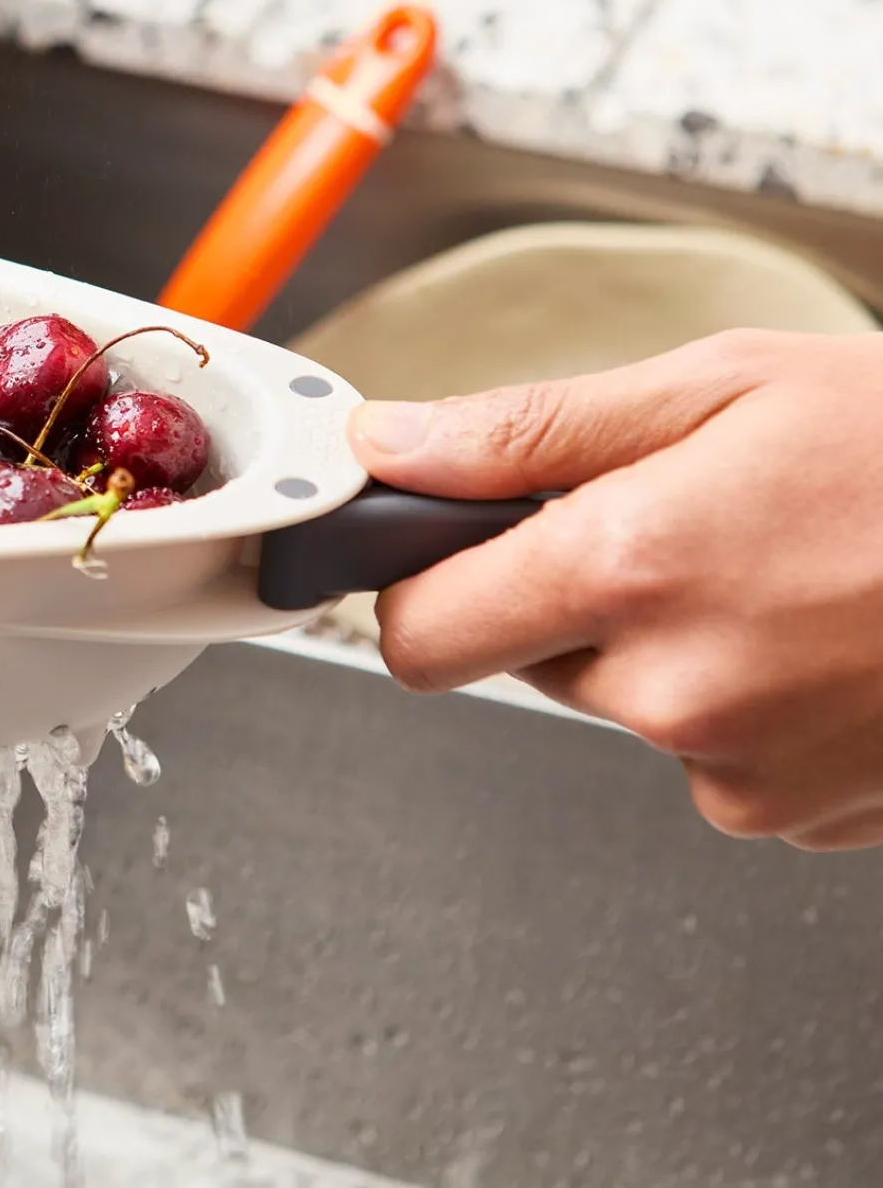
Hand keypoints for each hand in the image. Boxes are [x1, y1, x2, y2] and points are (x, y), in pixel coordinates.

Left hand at [347, 328, 882, 850]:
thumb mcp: (718, 388)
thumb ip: (525, 430)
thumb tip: (389, 447)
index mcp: (628, 569)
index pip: (416, 633)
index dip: (417, 588)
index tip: (447, 553)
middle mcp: (669, 691)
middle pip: (521, 663)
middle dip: (564, 600)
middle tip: (675, 529)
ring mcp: (735, 770)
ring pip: (622, 707)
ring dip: (661, 648)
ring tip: (773, 576)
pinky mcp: (791, 816)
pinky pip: (706, 756)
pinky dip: (736, 703)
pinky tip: (816, 640)